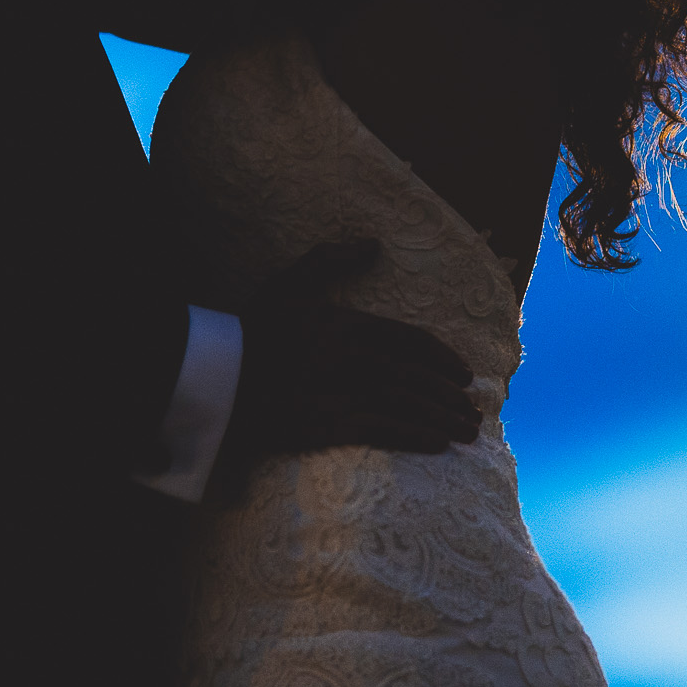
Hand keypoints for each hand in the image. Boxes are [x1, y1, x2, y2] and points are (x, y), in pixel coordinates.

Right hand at [219, 238, 479, 482]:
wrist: (210, 376)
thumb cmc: (253, 329)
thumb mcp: (290, 283)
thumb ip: (330, 259)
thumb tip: (373, 243)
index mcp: (347, 324)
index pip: (411, 341)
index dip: (443, 358)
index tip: (465, 374)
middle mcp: (349, 357)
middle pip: (416, 376)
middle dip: (450, 395)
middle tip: (475, 410)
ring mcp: (338, 391)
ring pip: (405, 404)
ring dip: (442, 418)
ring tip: (467, 431)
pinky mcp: (323, 423)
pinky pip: (379, 429)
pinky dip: (412, 435)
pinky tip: (437, 443)